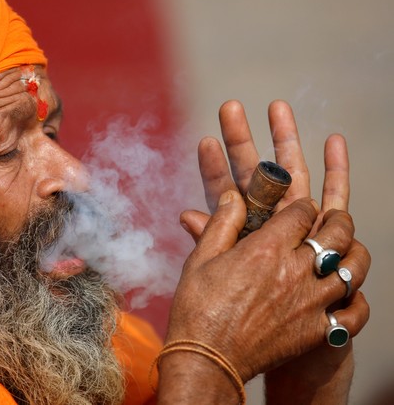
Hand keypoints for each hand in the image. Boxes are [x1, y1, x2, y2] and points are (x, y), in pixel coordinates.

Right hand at [160, 101, 369, 403]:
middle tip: (332, 220)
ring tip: (345, 252)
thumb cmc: (198, 308)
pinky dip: (357, 301)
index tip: (299, 209)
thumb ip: (221, 222)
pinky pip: (354, 313)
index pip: (303, 211)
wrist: (206, 360)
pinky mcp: (316, 331)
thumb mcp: (200, 258)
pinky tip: (347, 295)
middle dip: (337, 220)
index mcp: (266, 248)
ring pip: (353, 269)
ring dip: (353, 254)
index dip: (303, 206)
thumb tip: (232, 196)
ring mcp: (310, 302)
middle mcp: (295, 271)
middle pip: (337, 232)